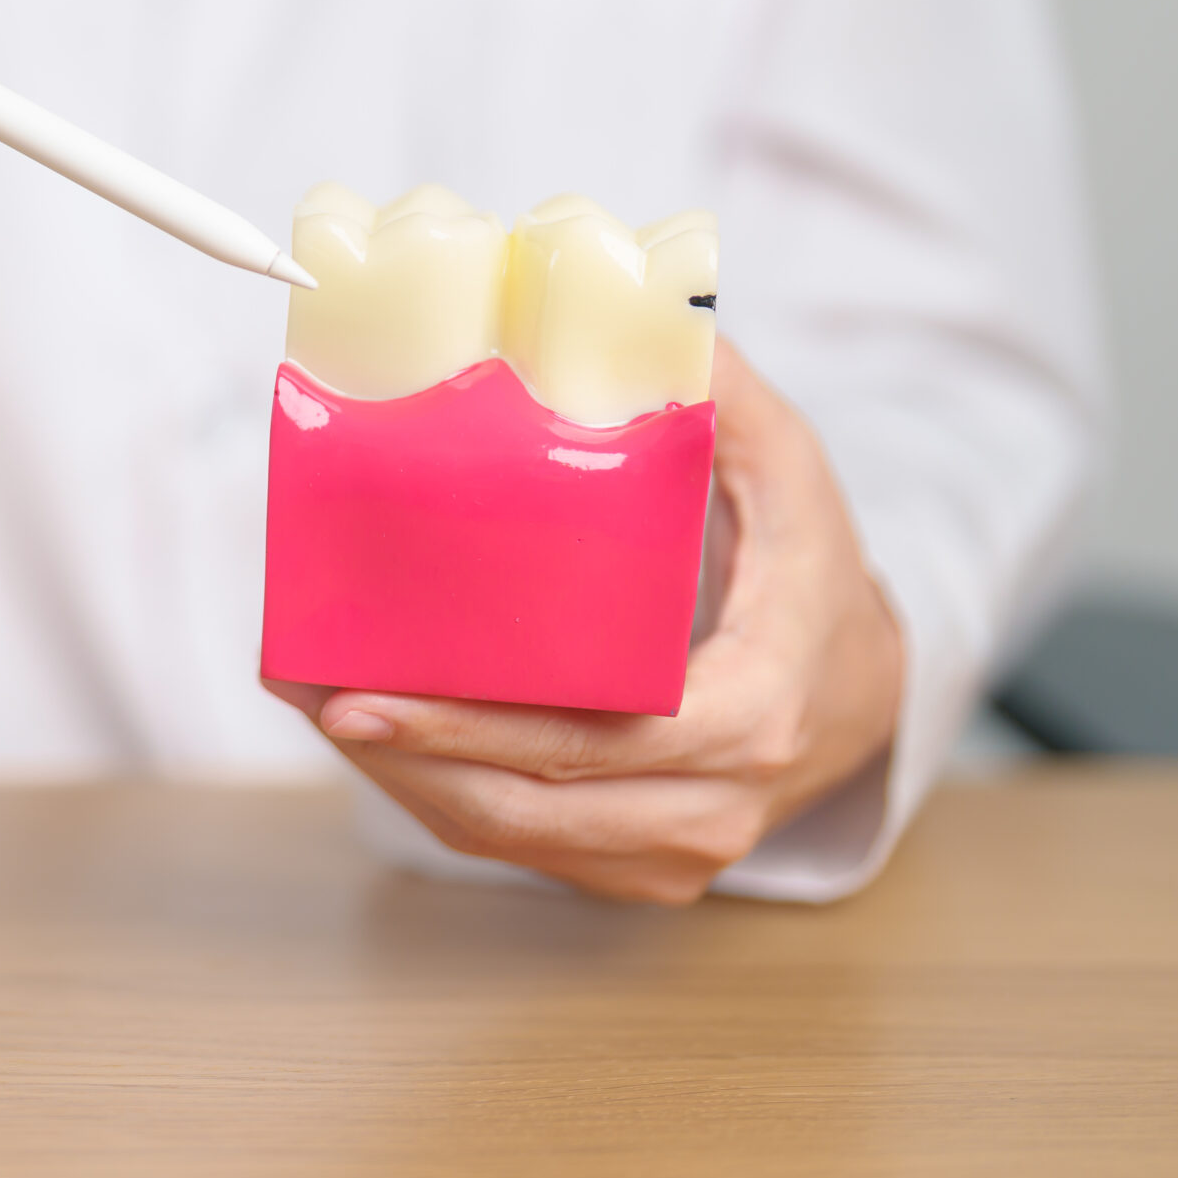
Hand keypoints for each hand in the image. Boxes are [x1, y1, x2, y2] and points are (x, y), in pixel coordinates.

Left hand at [270, 339, 903, 903]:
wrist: (867, 692)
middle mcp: (716, 805)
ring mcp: (677, 853)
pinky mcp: (640, 870)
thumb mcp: (791, 472)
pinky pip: (520, 845)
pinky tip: (374, 740)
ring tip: (316, 705)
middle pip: (532, 802)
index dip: (476, 729)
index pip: (600, 741)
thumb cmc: (813, 569)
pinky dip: (439, 796)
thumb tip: (636, 307)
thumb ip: (719, 395)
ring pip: (510, 836)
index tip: (367, 694)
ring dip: (404, 780)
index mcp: (756, 712)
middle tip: (309, 692)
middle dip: (405, 755)